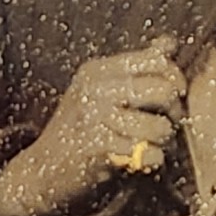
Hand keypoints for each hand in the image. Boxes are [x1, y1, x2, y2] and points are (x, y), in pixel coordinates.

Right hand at [0, 35, 184, 215]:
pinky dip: (152, 161)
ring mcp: (94, 119)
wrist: (40, 171)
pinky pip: (148, 153)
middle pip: (164, 91)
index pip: (156, 60)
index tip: (175, 95)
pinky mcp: (98, 150)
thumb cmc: (79, 130)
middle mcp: (95, 89)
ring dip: (164, 142)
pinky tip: (140, 160)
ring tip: (153, 145)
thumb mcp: (100, 90)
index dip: (175, 77)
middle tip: (169, 125)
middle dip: (175, 112)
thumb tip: (169, 43)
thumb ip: (137, 67)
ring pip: (160, 127)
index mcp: (98, 70)